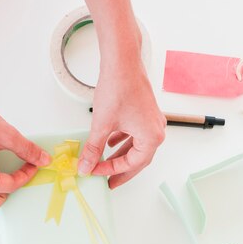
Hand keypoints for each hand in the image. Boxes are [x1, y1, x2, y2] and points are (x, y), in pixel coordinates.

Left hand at [77, 58, 165, 188]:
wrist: (122, 61)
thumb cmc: (118, 88)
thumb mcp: (101, 125)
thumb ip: (93, 149)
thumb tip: (85, 167)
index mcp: (151, 138)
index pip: (131, 164)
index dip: (111, 170)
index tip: (94, 172)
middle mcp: (157, 130)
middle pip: (139, 159)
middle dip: (121, 170)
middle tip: (108, 182)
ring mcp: (152, 121)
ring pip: (137, 147)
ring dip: (121, 156)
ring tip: (106, 164)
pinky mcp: (145, 112)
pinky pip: (136, 134)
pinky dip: (123, 141)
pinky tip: (110, 142)